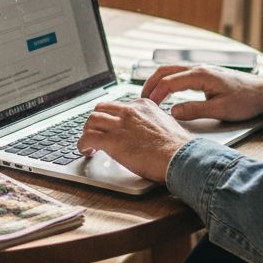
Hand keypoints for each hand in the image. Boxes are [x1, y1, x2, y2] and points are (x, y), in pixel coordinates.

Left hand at [77, 98, 193, 182]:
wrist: (180, 158)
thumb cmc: (177, 148)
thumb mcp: (166, 124)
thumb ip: (152, 122)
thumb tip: (146, 130)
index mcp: (143, 105)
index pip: (118, 106)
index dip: (111, 117)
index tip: (110, 126)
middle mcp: (130, 111)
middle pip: (101, 109)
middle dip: (95, 121)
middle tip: (95, 132)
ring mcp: (120, 125)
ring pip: (91, 120)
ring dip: (87, 132)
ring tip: (89, 143)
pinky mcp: (113, 141)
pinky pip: (87, 138)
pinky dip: (82, 144)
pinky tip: (86, 151)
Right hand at [140, 64, 262, 121]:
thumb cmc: (245, 101)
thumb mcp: (220, 110)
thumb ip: (194, 110)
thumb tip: (173, 112)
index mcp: (200, 75)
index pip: (169, 82)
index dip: (155, 94)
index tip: (147, 107)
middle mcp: (199, 68)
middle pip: (165, 71)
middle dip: (149, 84)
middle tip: (140, 100)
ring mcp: (201, 69)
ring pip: (171, 70)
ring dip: (157, 81)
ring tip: (148, 96)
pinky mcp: (204, 74)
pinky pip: (179, 73)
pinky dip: (167, 81)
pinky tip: (165, 92)